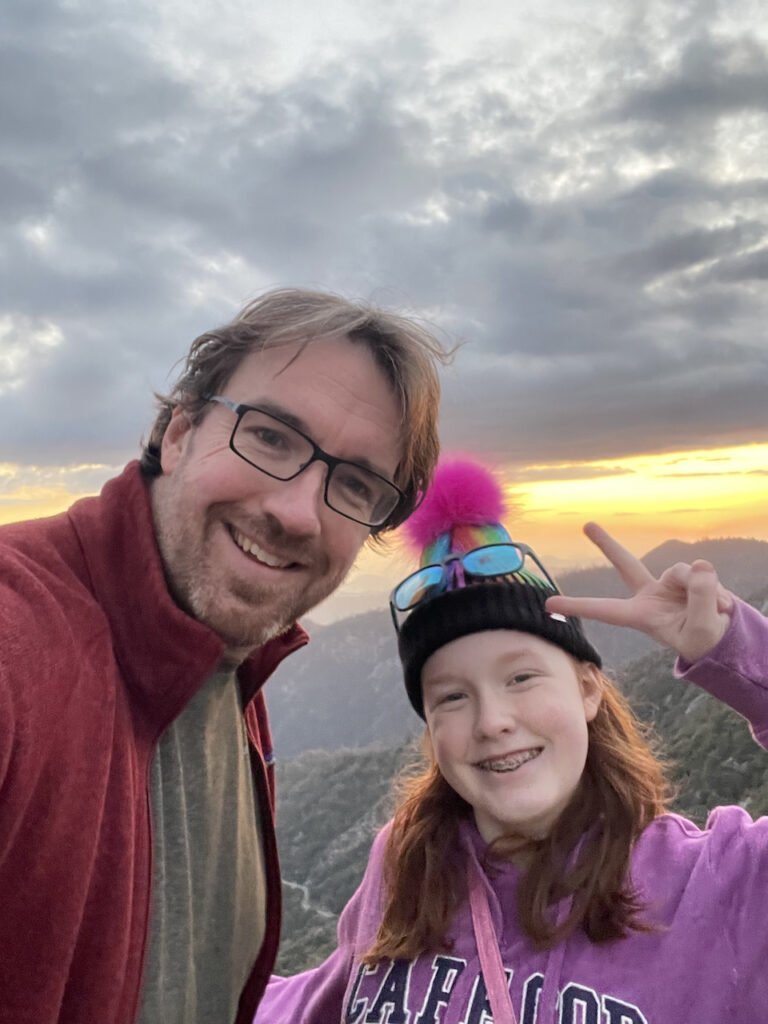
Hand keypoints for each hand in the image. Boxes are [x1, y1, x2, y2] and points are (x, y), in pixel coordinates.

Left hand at [545, 522, 734, 662]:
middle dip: (607, 544)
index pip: (605, 610)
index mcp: (640, 616)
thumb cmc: (702, 639)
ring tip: (714, 610)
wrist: (722, 636)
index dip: (578, 606)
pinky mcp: (688, 575)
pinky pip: (702, 572)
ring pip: (683, 571)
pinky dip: (715, 590)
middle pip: (626, 564)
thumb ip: (701, 599)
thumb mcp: (701, 629)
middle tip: (586, 524)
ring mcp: (668, 583)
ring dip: (702, 590)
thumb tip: (699, 565)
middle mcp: (649, 595)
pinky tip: (722, 605)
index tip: (548, 603)